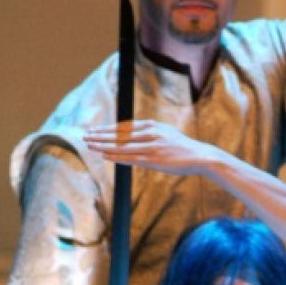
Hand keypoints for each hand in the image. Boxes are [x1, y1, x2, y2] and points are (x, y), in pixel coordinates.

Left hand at [84, 120, 214, 174]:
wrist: (200, 156)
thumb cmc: (183, 148)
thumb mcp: (166, 134)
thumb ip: (151, 133)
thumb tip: (136, 135)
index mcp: (152, 125)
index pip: (124, 127)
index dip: (106, 128)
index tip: (93, 129)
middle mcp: (151, 133)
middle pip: (119, 134)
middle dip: (100, 135)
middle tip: (85, 135)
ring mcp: (152, 146)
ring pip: (122, 146)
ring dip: (104, 145)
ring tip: (90, 145)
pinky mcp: (154, 159)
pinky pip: (131, 157)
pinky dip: (116, 156)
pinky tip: (104, 156)